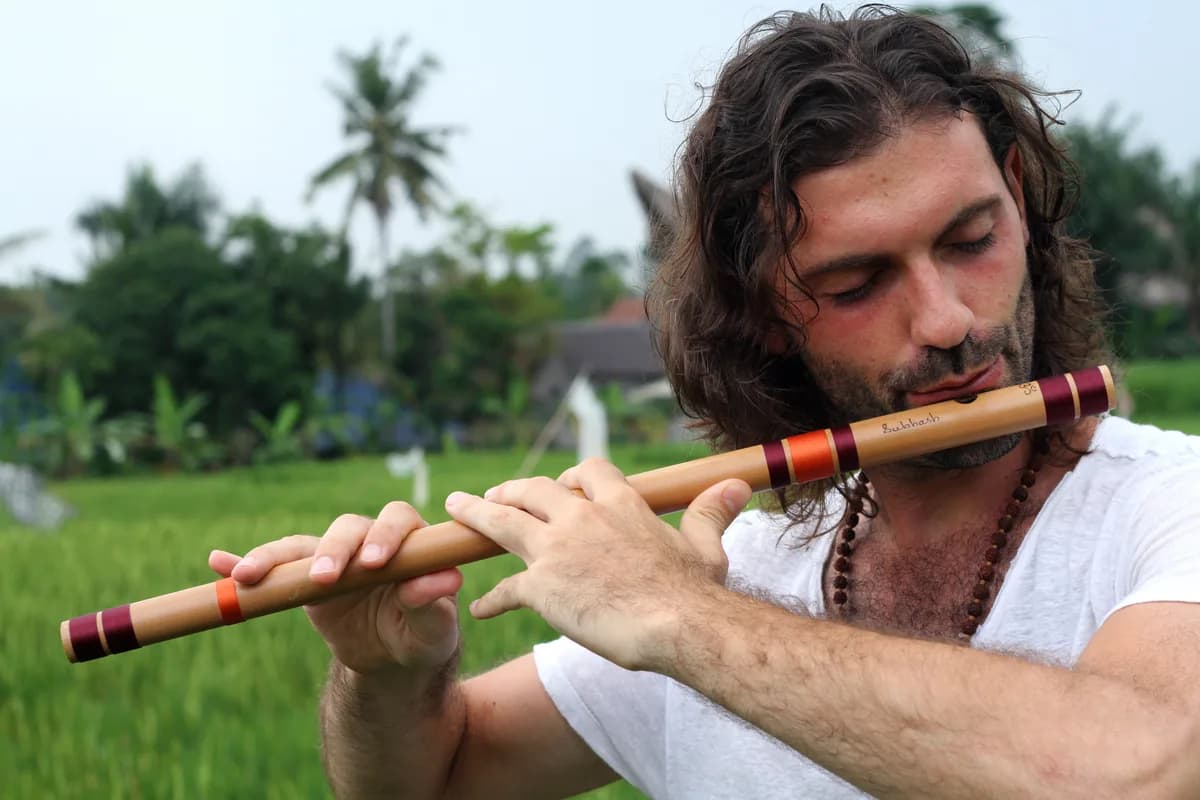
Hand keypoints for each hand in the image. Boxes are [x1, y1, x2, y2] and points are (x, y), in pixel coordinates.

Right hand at [208, 501, 461, 676]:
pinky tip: (217, 564)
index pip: (398, 521)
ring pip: (302, 544)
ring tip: (248, 575)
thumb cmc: (423, 637)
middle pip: (347, 528)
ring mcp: (334, 555)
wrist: (391, 658)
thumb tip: (446, 579)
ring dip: (275, 556)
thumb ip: (435, 605)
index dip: (385, 535)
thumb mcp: (434, 631)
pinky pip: (274, 567)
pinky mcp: (304, 575)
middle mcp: (369, 540)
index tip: (374, 563)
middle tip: (325, 578)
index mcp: (409, 543)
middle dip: (333, 549)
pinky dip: (244, 563)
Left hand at [443, 458, 750, 671]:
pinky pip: (506, 589)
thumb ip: (711, 512)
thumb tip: (738, 484)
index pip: (587, 471)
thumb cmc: (696, 590)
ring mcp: (556, 549)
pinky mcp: (541, 586)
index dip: (572, 478)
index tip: (565, 487)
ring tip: (457, 509)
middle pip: (533, 490)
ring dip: (476, 514)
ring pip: (502, 521)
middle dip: (511, 490)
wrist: (678, 625)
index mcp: (619, 503)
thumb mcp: (704, 545)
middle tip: (496, 495)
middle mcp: (581, 517)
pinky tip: (482, 610)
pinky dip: (493, 600)